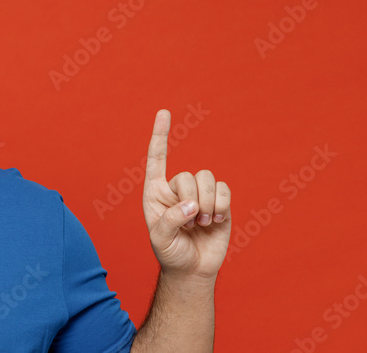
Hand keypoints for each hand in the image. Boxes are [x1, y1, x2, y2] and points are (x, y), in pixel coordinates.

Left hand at [143, 109, 230, 281]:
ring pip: (207, 179)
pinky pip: (224, 190)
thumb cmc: (170, 253)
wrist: (193, 269)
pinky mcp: (219, 202)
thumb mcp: (160, 239)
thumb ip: (170, 220)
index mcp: (155, 192)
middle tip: (190, 223)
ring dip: (207, 204)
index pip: (157, 158)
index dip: (160, 135)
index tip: (163, 112)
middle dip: (191, 200)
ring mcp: (199, 194)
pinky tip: (215, 221)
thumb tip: (191, 206)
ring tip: (202, 223)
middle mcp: (176, 189)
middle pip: (188, 175)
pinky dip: (221, 205)